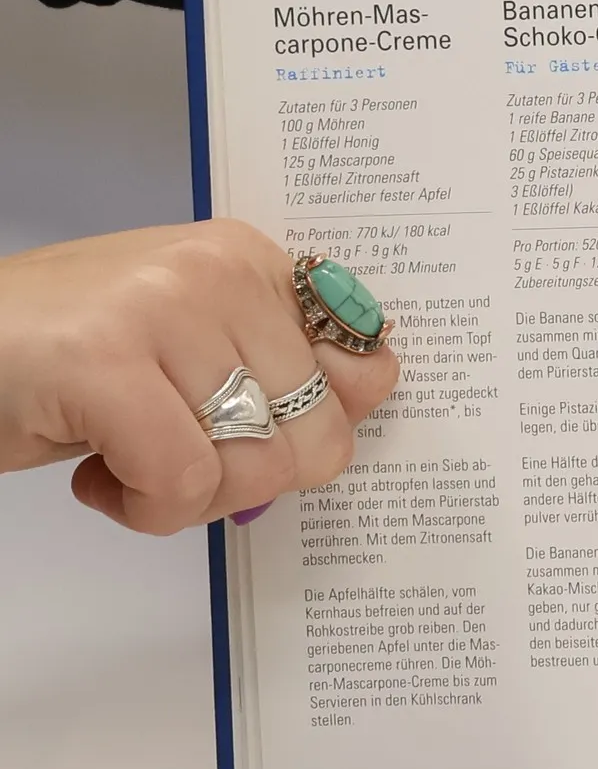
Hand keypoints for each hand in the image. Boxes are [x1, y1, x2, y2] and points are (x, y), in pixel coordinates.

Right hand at [0, 220, 397, 532]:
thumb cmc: (58, 363)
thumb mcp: (186, 348)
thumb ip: (277, 366)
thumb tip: (369, 397)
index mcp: (247, 260)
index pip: (365, 367)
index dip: (315, 432)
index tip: (255, 438)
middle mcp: (217, 270)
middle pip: (315, 434)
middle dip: (246, 480)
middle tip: (173, 460)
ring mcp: (161, 308)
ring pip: (253, 467)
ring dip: (187, 499)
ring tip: (125, 459)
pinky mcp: (104, 361)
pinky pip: (183, 482)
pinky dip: (144, 509)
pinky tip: (97, 477)